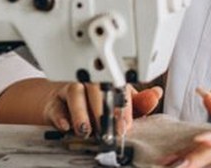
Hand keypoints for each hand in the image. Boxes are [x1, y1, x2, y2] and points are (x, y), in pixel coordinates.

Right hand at [44, 82, 162, 138]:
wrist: (67, 106)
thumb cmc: (99, 104)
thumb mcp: (122, 105)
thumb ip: (139, 103)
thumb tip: (156, 95)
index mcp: (110, 80)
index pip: (118, 88)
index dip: (123, 107)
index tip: (125, 125)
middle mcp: (90, 82)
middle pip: (95, 87)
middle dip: (102, 110)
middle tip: (108, 131)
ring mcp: (70, 91)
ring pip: (74, 93)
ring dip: (80, 112)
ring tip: (86, 130)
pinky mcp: (54, 102)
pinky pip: (55, 106)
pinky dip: (60, 116)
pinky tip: (66, 126)